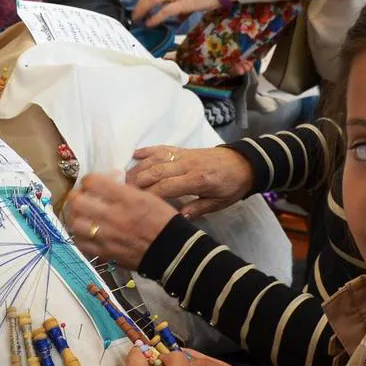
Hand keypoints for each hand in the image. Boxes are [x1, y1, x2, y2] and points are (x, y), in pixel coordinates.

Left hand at [65, 171, 176, 268]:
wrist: (172, 250)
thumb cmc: (163, 221)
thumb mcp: (147, 196)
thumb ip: (124, 189)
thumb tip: (108, 181)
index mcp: (126, 199)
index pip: (93, 182)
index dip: (89, 180)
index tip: (91, 183)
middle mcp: (114, 216)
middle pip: (78, 201)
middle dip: (76, 196)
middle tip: (81, 197)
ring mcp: (107, 236)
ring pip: (75, 223)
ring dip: (75, 216)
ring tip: (81, 215)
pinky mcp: (105, 253)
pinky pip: (81, 243)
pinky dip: (79, 236)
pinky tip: (85, 232)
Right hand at [126, 145, 252, 218]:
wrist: (244, 163)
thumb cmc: (231, 186)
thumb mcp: (219, 203)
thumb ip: (198, 209)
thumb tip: (177, 217)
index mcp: (198, 179)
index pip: (167, 187)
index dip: (149, 195)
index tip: (134, 203)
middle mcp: (187, 164)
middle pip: (156, 171)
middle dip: (136, 182)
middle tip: (120, 193)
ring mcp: (184, 155)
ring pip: (155, 159)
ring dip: (137, 169)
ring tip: (122, 180)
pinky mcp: (183, 149)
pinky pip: (162, 148)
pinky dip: (147, 151)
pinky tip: (134, 156)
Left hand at [132, 0, 229, 27]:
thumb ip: (180, 1)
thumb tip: (176, 16)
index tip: (140, 7)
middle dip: (140, 5)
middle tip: (135, 16)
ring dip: (143, 10)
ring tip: (138, 20)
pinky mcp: (184, 3)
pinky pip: (165, 11)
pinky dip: (155, 17)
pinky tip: (150, 23)